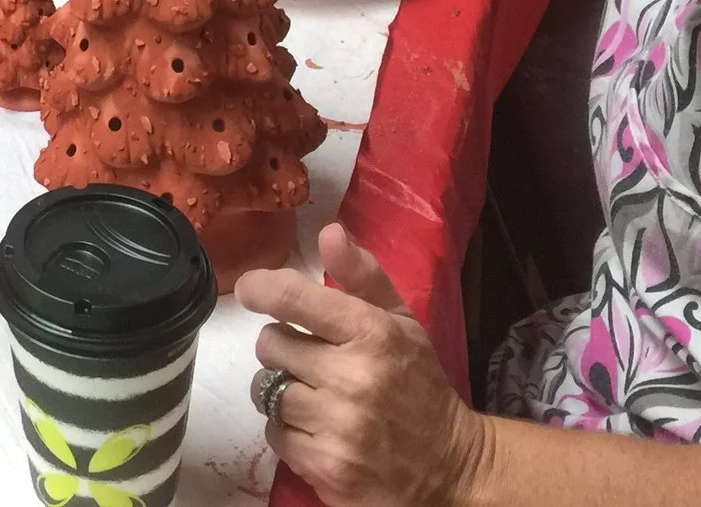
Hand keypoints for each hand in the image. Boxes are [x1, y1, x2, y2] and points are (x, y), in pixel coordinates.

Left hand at [239, 225, 490, 506]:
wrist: (451, 469)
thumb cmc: (420, 386)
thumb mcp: (403, 323)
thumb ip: (364, 276)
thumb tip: (328, 232)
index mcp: (372, 334)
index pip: (294, 298)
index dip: (261, 288)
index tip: (250, 289)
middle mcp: (352, 378)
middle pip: (270, 344)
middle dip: (283, 348)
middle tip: (310, 359)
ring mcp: (337, 426)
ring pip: (266, 390)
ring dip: (282, 391)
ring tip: (315, 396)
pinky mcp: (325, 468)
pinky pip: (274, 433)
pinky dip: (288, 431)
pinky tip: (318, 429)